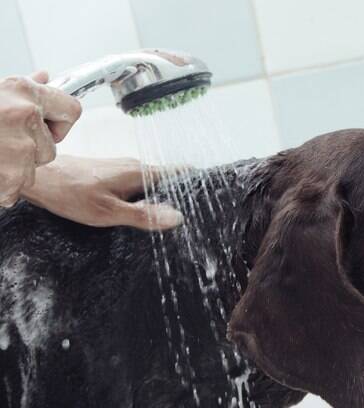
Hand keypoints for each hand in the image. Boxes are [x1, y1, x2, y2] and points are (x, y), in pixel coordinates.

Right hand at [0, 71, 81, 206]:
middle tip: (0, 141)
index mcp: (25, 93)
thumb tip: (45, 77)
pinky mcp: (10, 179)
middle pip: (51, 147)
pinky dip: (1, 186)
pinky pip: (15, 188)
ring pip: (33, 169)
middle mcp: (25, 118)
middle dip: (31, 148)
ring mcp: (18, 150)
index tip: (45, 125)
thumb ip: (22, 89)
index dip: (59, 121)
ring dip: (14, 168)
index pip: (73, 110)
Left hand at [20, 156, 183, 230]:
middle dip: (179, 194)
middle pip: (168, 179)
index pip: (180, 173)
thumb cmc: (70, 193)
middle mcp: (135, 166)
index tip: (207, 196)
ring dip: (160, 196)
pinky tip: (139, 209)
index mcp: (139, 173)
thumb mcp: (108, 212)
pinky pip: (139, 183)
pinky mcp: (113, 173)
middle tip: (188, 215)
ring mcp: (123, 168)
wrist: (42, 178)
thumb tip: (177, 217)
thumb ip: (144, 215)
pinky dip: (145, 195)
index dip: (196, 183)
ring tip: (165, 215)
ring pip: (152, 182)